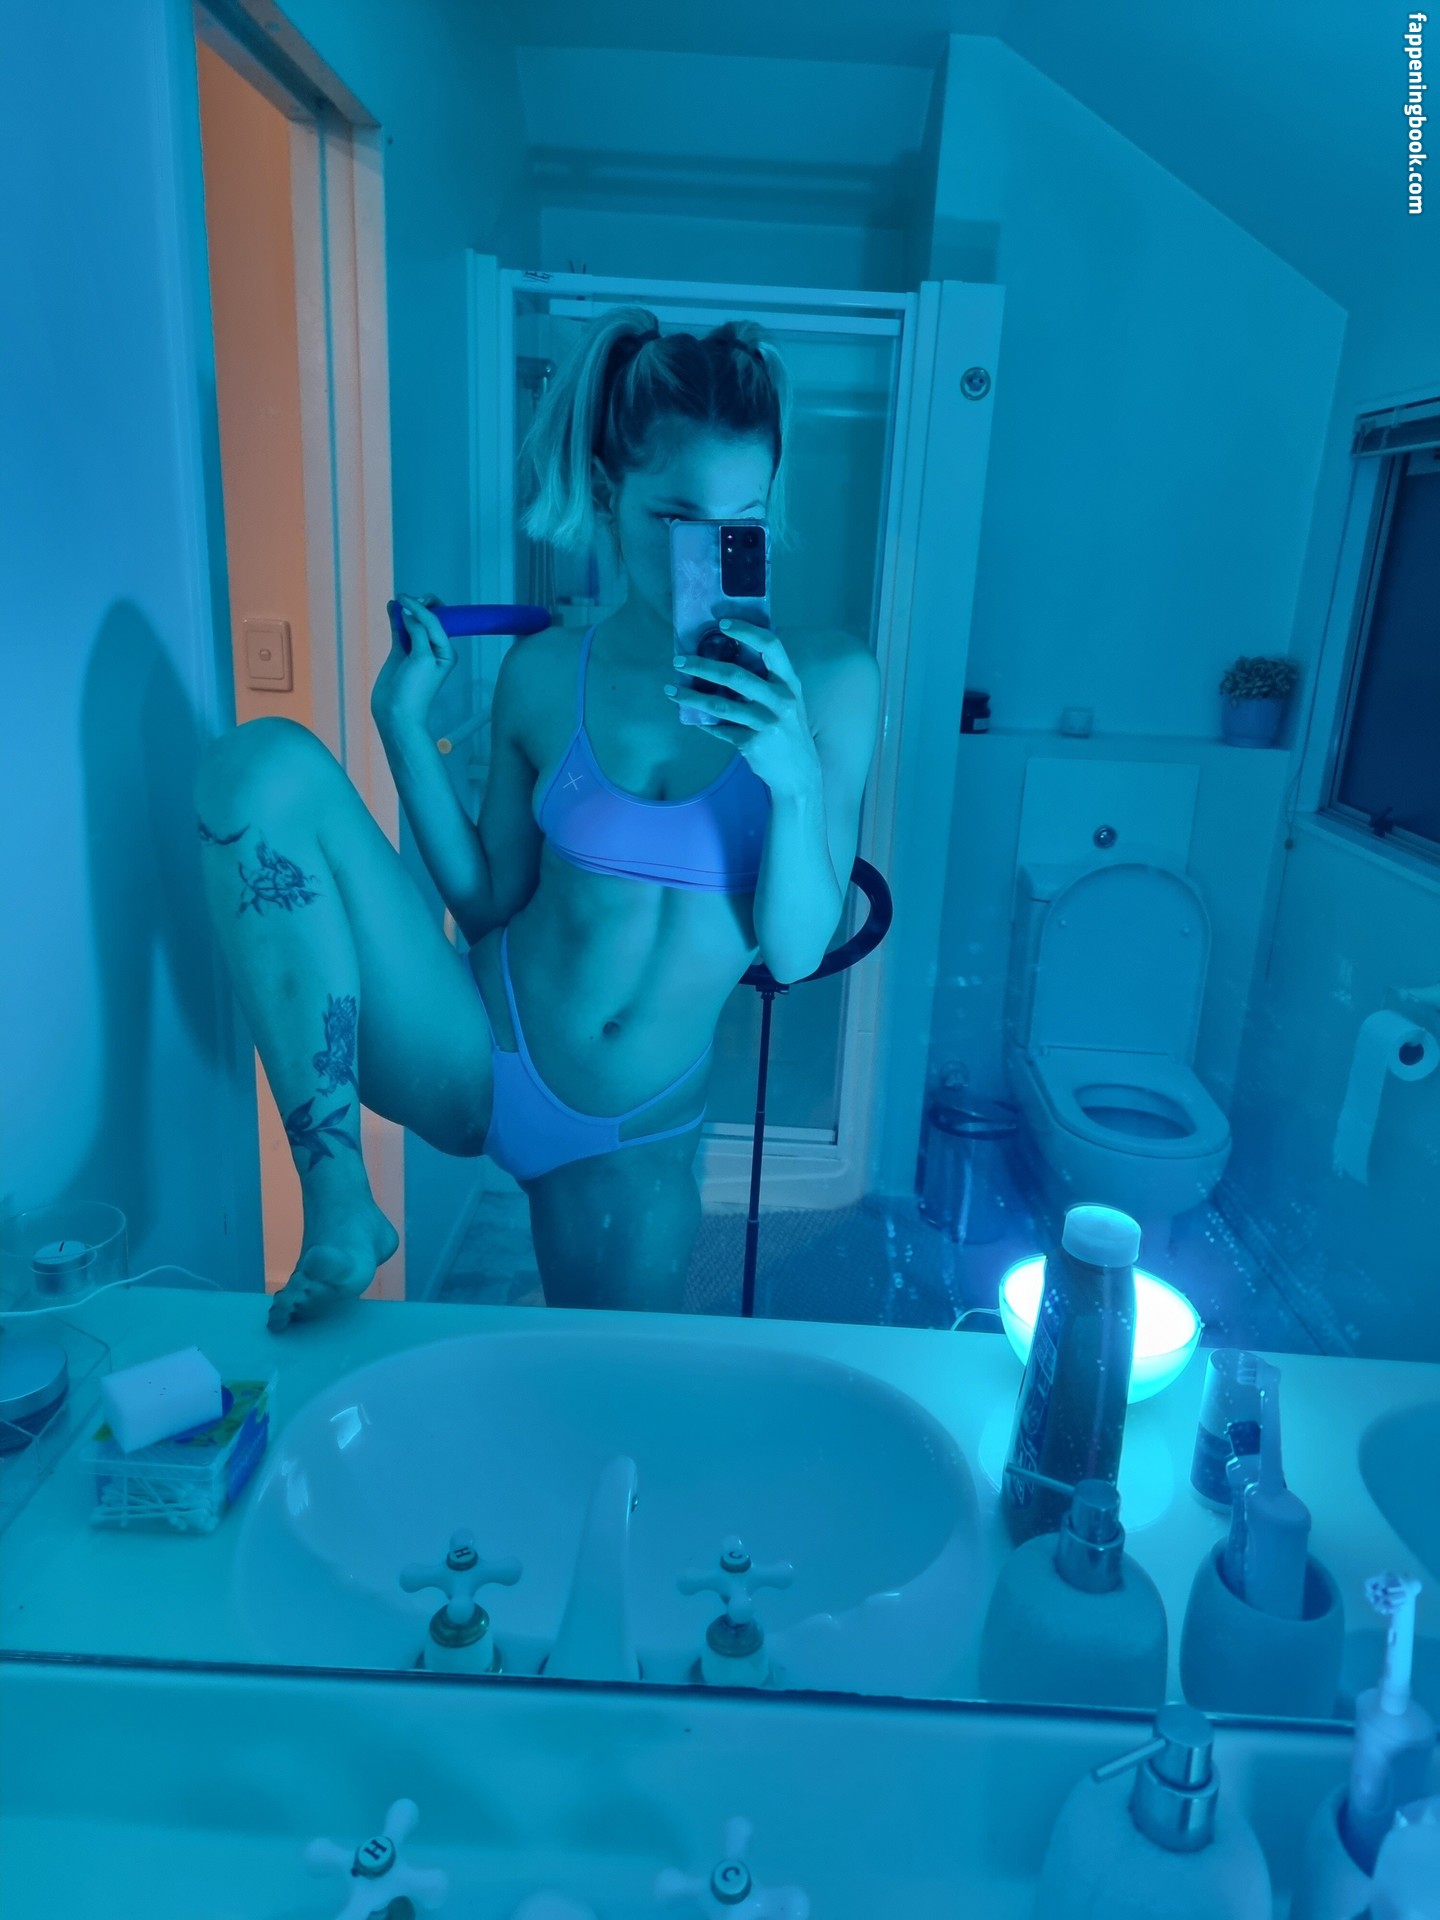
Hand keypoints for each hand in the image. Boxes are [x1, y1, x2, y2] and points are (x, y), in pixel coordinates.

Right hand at [370, 592, 456, 738]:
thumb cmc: (415, 690)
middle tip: (407, 601)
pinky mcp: (400, 653)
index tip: (408, 599)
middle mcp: (433, 648)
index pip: (437, 621)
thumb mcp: (422, 658)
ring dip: (406, 610)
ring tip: (397, 600)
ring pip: (413, 622)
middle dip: (420, 606)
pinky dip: (396, 618)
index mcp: (446, 650)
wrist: (397, 713)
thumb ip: (418, 633)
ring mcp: (416, 649)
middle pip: (430, 618)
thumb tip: (408, 613)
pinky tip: (391, 607)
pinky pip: (399, 631)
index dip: (424, 607)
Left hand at [665, 618, 819, 800]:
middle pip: (735, 675)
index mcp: (789, 682)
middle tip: (679, 661)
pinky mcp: (752, 743)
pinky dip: (705, 724)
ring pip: (720, 705)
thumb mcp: (787, 701)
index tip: (722, 624)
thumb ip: (766, 680)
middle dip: (701, 666)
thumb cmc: (788, 730)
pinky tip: (693, 719)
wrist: (799, 774)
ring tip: (671, 690)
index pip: (771, 646)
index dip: (746, 631)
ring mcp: (766, 723)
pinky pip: (720, 730)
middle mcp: (780, 700)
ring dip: (691, 697)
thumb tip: (727, 656)